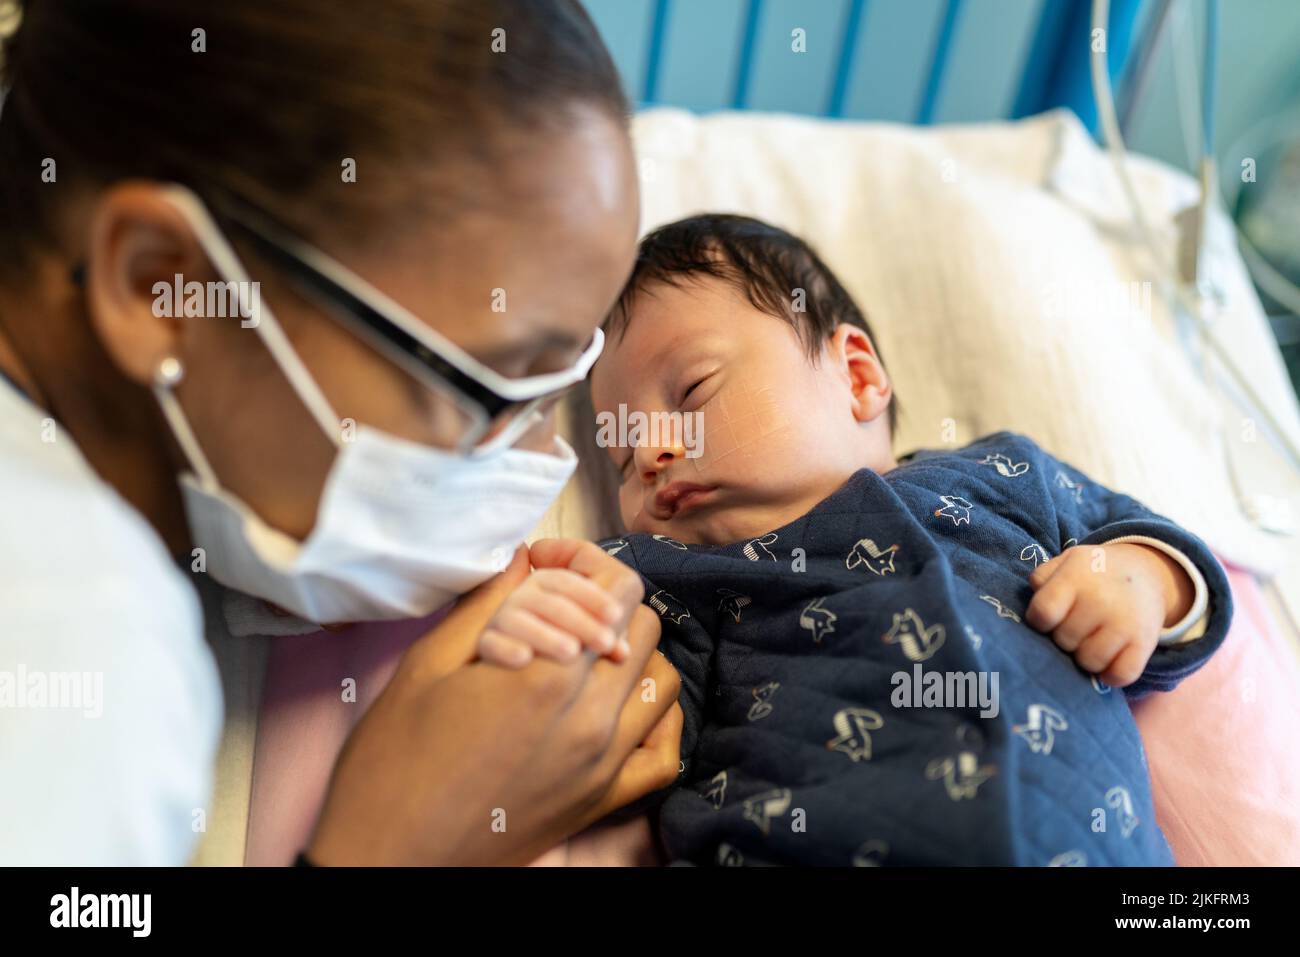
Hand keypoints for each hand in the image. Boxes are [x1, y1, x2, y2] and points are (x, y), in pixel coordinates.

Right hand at [308, 542, 681, 864]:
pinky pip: (663, 751)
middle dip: (605, 600)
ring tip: (582, 650)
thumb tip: (526, 557)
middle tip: (558, 601)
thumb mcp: (429, 664)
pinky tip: (617, 705)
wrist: (388, 856)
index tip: (545, 563)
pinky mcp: (601, 801)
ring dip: (630, 654)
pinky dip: (654, 719)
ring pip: (661, 681)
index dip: (583, 561)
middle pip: (641, 627)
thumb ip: (491, 602)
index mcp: (548, 678)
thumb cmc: (393, 762)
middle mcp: (592, 720)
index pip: (614, 591)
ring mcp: (604, 766)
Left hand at [1025, 543, 1192, 686]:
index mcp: (1076, 577)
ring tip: (1091, 640)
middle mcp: (1101, 600)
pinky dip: (1111, 675)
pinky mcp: (1145, 643)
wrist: (1148, 573)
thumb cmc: (1096, 573)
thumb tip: (1036, 609)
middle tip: (1076, 626)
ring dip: (1086, 657)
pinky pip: (1120, 676)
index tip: (1048, 620)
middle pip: (1064, 641)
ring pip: (1089, 662)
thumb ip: (1043, 579)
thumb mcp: (1067, 562)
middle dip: (1064, 638)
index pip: (1043, 612)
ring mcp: (1125, 623)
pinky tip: (1109, 659)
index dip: (1039, 621)